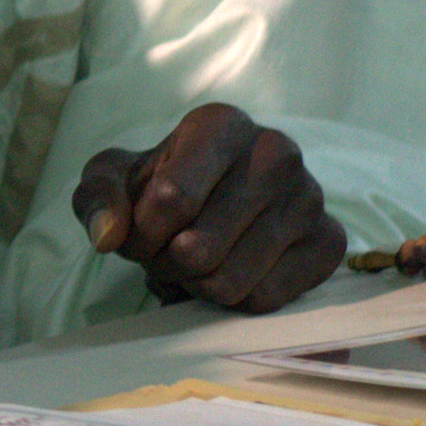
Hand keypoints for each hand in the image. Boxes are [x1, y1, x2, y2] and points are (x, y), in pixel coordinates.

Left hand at [73, 104, 344, 311]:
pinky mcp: (328, 242)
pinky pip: (267, 299)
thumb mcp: (113, 179)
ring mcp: (309, 196)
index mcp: (220, 123)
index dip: (141, 234)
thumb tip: (107, 236)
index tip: (138, 234)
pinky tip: (230, 273)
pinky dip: (235, 301)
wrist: (214, 202)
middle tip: (166, 253)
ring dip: (197, 286)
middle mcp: (275, 151)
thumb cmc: (160, 185)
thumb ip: (97, 198)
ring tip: (194, 263)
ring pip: (231, 280)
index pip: (172, 199)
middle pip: (198, 247)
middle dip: (166, 264)